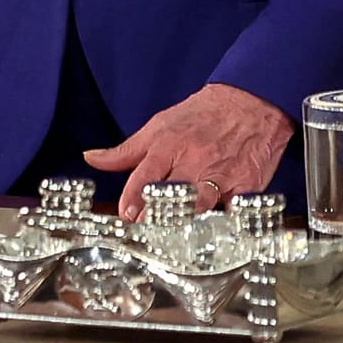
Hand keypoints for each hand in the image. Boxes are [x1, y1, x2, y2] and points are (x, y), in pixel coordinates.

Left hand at [83, 84, 293, 217]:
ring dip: (186, 224)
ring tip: (173, 241)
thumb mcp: (158, 126)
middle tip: (146, 234)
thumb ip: (125, 150)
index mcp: (168, 145)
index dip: (133, 198)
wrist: (250, 101)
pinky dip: (225, 223)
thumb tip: (92, 158)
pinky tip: (215, 234)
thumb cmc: (201, 115)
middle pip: (171, 195)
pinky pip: (235, 210)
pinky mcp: (248, 185)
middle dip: (156, 217)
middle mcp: (194, 160)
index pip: (145, 176)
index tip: (126, 215)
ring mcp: (222, 174)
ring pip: (201, 205)